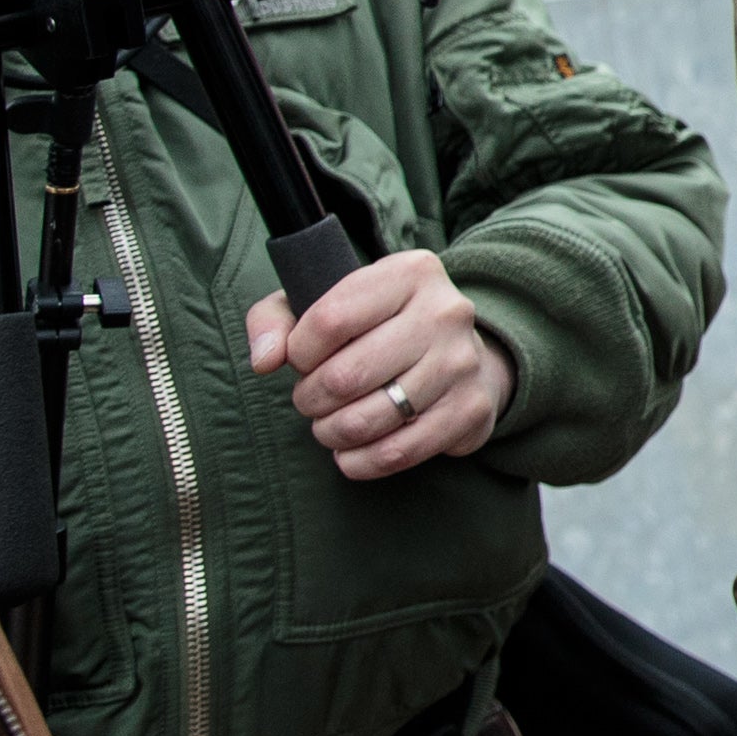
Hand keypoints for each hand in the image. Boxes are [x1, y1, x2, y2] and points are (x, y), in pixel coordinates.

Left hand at [251, 249, 512, 478]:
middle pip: (345, 376)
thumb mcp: (325, 302)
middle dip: (310, 398)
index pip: (329, 320)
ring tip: (329, 425)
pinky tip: (350, 453)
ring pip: (368, 419)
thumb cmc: (377, 327)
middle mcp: (445, 313)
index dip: (298, 352)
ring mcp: (462, 363)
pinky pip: (398, 452)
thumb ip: (274, 319)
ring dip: (331, 432)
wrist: (460, 355)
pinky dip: (360, 462)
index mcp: (410, 273)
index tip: (301, 359)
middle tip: (311, 399)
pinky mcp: (471, 410)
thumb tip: (265, 360)